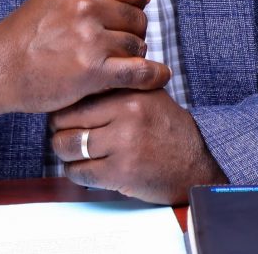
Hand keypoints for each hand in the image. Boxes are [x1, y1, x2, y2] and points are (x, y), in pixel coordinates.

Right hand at [0, 0, 170, 124]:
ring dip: (131, 56)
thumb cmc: (27, 35)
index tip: (130, 14)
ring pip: (138, 45)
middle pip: (139, 17)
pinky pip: (139, 71)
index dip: (137, 3)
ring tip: (109, 62)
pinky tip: (157, 76)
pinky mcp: (92, 71)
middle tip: (114, 45)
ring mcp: (89, 38)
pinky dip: (153, 75)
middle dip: (133, 33)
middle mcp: (85, 5)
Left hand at [49, 89, 226, 204]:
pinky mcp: (121, 172)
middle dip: (59, 131)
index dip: (63, 108)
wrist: (197, 163)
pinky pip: (79, 172)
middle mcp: (126, 114)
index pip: (77, 95)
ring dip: (64, 153)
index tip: (64, 116)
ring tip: (72, 153)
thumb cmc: (169, 129)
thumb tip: (79, 84)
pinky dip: (74, 172)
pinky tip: (83, 169)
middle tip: (63, 136)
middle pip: (65, 120)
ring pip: (67, 146)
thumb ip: (119, 86)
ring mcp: (123, 144)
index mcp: (130, 91)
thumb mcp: (149, 95)